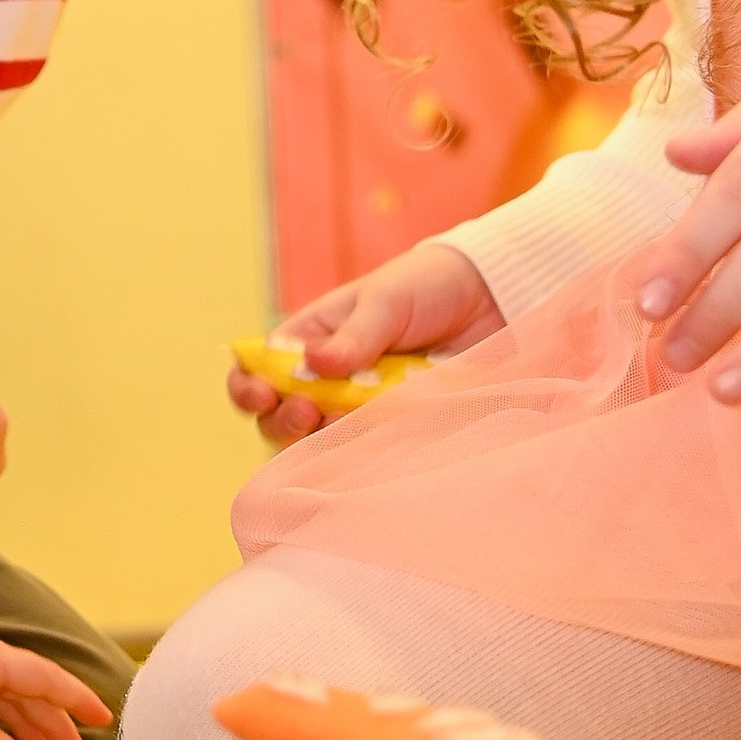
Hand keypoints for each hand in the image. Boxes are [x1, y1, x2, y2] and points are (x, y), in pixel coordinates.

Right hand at [229, 241, 500, 444]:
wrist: (492, 299)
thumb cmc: (427, 286)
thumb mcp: (386, 300)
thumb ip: (354, 336)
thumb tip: (314, 365)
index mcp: (310, 340)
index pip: (259, 371)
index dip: (248, 388)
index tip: (262, 396)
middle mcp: (327, 380)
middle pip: (280, 418)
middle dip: (282, 422)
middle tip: (306, 413)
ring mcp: (360, 408)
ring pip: (320, 443)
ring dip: (320, 441)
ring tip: (340, 422)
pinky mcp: (396, 427)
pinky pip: (369, 451)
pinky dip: (364, 452)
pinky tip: (375, 440)